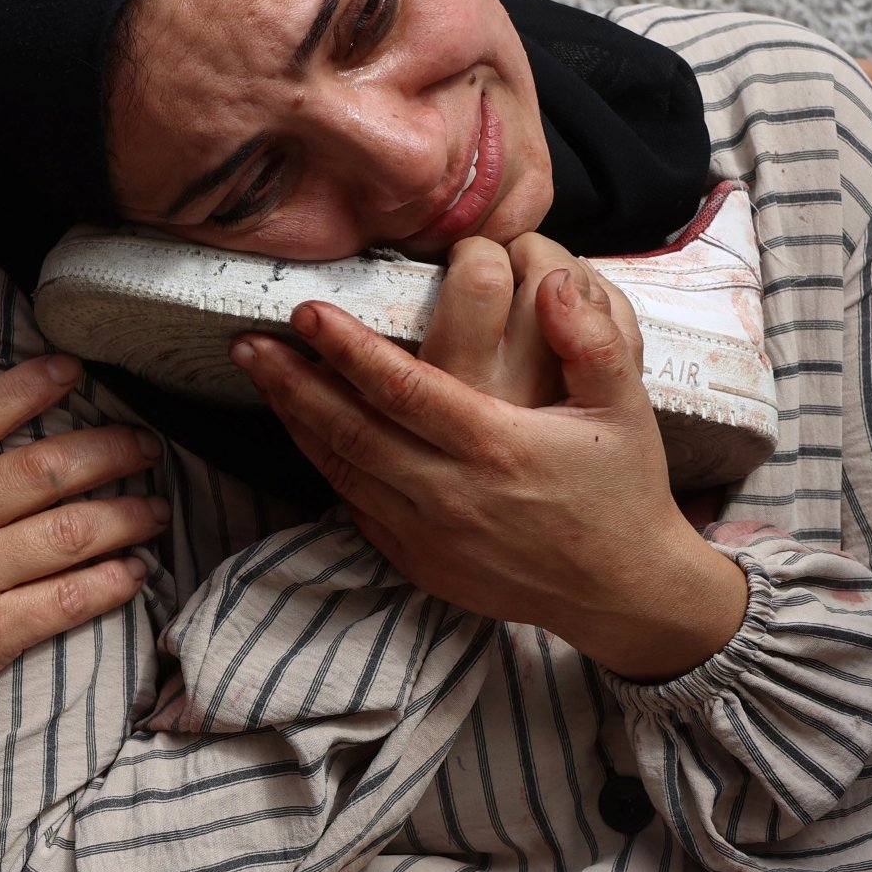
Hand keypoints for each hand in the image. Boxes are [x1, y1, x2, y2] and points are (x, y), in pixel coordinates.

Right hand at [0, 356, 165, 715]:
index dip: (25, 389)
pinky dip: (111, 583)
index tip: (71, 371)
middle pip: (39, 473)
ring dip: (125, 516)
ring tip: (155, 508)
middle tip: (145, 444)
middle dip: (107, 451)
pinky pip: (66, 601)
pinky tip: (135, 571)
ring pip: (66, 533)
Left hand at [234, 264, 745, 682]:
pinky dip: (323, 464)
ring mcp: (429, 534)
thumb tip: (556, 280)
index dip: (348, 349)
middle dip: (293, 382)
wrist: (621, 591)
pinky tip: (300, 428)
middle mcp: (453, 493)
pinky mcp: (417, 561)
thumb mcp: (625, 408)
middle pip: (351, 430)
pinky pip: (355, 506)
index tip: (305, 311)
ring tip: (259, 374)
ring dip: (294, 419)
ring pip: (342, 468)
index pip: (402, 389)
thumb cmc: (621, 489)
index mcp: (498, 446)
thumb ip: (593, 339)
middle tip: (246, 340)